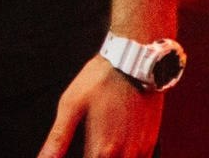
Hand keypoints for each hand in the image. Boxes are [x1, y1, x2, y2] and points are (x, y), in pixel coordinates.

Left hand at [38, 54, 162, 157]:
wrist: (134, 60)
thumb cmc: (100, 79)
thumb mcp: (71, 104)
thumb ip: (58, 137)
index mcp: (102, 149)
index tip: (79, 152)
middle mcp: (124, 154)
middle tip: (89, 149)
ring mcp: (140, 149)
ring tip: (101, 150)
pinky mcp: (151, 141)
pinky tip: (118, 151)